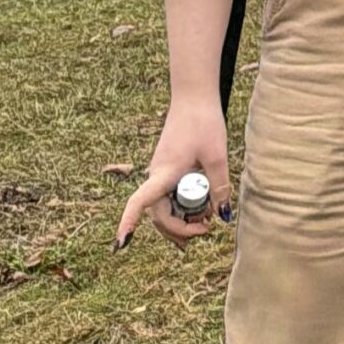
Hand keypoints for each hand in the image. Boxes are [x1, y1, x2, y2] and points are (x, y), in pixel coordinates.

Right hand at [117, 95, 231, 246]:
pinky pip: (169, 195)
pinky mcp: (168, 168)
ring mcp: (161, 172)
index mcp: (164, 173)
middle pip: (157, 214)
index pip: (139, 203)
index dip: (128, 223)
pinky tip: (201, 208)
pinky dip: (182, 206)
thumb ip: (219, 187)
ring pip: (163, 206)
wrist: (194, 99)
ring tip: (206, 222)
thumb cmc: (204, 124)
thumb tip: (222, 216)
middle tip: (205, 230)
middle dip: (177, 228)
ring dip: (180, 219)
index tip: (121, 244)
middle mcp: (157, 175)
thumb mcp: (217, 158)